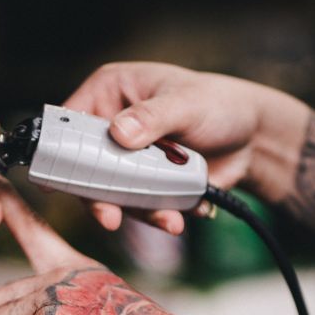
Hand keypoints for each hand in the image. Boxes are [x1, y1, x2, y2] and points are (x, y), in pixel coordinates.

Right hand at [64, 62, 310, 233]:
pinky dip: (159, 216)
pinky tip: (184, 214)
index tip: (65, 180)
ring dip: (137, 212)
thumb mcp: (186, 103)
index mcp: (109, 94)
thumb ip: (153, 117)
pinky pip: (140, 208)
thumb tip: (119, 133)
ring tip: (170, 220)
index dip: (62, 151)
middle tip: (111, 217)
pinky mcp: (145, 186)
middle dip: (100, 196)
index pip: (71, 123)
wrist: (252, 139)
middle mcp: (111, 129)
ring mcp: (127, 161)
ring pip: (113, 195)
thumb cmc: (217, 104)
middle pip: (85, 168)